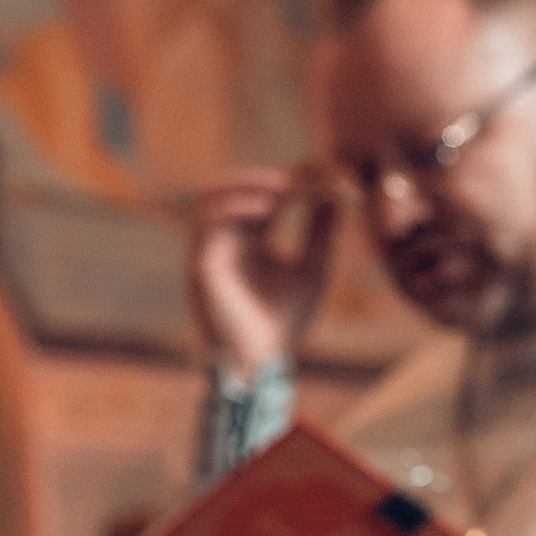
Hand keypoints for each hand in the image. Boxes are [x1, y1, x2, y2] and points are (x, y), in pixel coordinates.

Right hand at [187, 168, 337, 376]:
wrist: (262, 364)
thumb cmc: (283, 323)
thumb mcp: (312, 270)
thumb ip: (320, 234)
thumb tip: (335, 194)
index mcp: (248, 240)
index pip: (263, 195)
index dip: (290, 179)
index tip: (324, 171)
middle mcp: (225, 240)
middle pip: (232, 188)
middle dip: (268, 176)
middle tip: (304, 173)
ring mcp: (209, 251)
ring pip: (210, 198)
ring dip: (245, 184)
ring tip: (284, 186)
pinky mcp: (200, 265)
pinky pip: (207, 224)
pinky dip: (234, 208)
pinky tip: (267, 207)